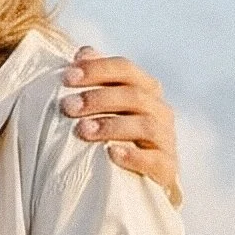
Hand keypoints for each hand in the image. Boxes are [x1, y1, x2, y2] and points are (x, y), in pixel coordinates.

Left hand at [60, 47, 180, 204]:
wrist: (142, 183)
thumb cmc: (119, 138)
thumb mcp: (109, 108)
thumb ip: (99, 80)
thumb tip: (82, 51)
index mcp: (146, 90)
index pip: (125, 69)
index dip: (98, 69)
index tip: (67, 76)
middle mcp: (159, 110)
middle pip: (133, 95)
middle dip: (98, 98)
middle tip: (67, 107)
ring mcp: (165, 139)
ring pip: (144, 125)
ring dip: (111, 125)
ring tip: (83, 131)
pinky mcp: (167, 168)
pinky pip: (154, 160)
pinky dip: (133, 156)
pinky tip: (111, 154)